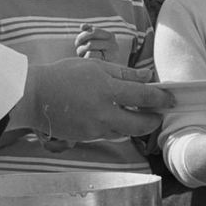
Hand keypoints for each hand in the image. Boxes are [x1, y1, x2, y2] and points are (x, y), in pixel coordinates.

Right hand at [23, 59, 173, 142]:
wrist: (33, 96)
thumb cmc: (64, 75)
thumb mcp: (96, 68)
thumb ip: (124, 74)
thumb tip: (148, 76)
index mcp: (107, 90)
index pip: (144, 97)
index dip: (162, 99)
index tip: (171, 99)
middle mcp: (103, 112)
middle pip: (140, 124)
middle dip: (153, 121)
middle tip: (158, 114)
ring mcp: (94, 128)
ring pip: (125, 131)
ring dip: (135, 125)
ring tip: (136, 114)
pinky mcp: (86, 137)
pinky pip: (108, 133)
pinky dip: (115, 126)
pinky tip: (112, 117)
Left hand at [75, 25, 116, 61]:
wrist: (112, 69)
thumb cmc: (101, 52)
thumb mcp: (97, 40)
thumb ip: (90, 31)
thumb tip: (82, 26)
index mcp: (110, 35)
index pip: (94, 31)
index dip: (82, 36)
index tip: (78, 42)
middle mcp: (113, 44)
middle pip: (90, 42)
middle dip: (81, 46)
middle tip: (79, 50)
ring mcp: (111, 54)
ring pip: (89, 48)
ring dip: (82, 52)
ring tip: (83, 55)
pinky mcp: (107, 63)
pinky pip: (90, 56)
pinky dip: (85, 58)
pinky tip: (87, 61)